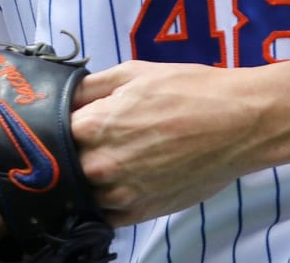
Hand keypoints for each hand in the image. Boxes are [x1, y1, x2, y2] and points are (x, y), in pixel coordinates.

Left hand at [70, 60, 263, 226]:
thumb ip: (90, 87)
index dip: (59, 124)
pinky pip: (106, 216)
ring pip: (84, 193)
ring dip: (88, 180)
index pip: (53, 131)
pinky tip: (119, 182)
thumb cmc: (187, 90)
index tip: (69, 119)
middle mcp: (100, 165)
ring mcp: (120, 194)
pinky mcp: (141, 214)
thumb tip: (63, 95)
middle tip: (93, 137)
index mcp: (93, 126)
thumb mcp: (132, 73)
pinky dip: (105, 203)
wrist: (237, 122)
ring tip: (112, 157)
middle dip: (72, 152)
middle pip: (66, 164)